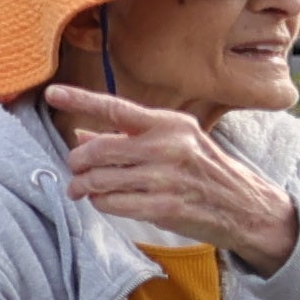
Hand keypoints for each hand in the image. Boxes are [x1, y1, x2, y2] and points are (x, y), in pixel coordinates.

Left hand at [47, 88, 299, 272]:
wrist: (246, 207)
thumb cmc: (204, 171)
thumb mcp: (174, 143)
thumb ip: (128, 137)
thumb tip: (80, 135)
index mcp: (169, 124)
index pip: (116, 107)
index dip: (80, 100)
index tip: (52, 93)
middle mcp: (168, 147)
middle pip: (98, 149)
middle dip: (77, 161)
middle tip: (75, 168)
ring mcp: (166, 178)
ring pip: (99, 179)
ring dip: (83, 185)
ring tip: (82, 187)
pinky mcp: (163, 207)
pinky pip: (111, 203)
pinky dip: (100, 202)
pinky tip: (104, 200)